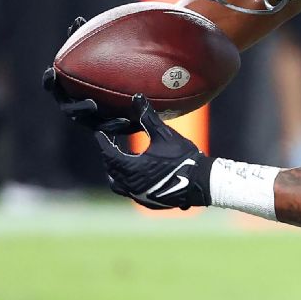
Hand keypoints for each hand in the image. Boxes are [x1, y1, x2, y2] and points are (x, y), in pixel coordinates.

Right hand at [43, 17, 137, 133]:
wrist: (114, 89)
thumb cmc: (96, 68)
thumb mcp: (91, 55)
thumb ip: (82, 40)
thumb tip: (79, 20)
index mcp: (65, 90)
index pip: (52, 87)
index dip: (50, 82)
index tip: (51, 73)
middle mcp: (75, 107)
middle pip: (73, 111)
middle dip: (80, 110)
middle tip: (91, 104)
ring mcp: (92, 119)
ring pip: (97, 125)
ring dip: (108, 124)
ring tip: (121, 120)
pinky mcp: (111, 125)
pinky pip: (120, 127)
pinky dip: (128, 125)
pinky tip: (141, 121)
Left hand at [95, 95, 211, 209]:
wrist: (201, 182)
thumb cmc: (183, 157)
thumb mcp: (165, 135)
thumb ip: (148, 117)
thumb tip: (137, 97)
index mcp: (131, 167)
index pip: (109, 153)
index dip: (103, 142)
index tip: (99, 134)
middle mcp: (131, 184)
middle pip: (111, 169)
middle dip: (109, 156)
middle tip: (110, 145)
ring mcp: (139, 195)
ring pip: (118, 184)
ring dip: (116, 172)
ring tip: (119, 163)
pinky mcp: (148, 201)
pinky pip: (130, 192)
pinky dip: (128, 182)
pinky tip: (135, 176)